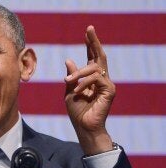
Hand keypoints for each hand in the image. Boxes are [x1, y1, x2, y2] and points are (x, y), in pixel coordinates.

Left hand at [64, 25, 114, 154]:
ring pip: (94, 68)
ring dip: (79, 73)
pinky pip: (97, 79)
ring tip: (69, 81)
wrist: (84, 127)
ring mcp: (107, 84)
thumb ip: (71, 77)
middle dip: (94, 42)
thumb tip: (69, 60)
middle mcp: (101, 79)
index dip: (90, 45)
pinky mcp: (110, 90)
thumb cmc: (77, 112)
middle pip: (99, 56)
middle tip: (89, 29)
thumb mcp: (69, 92)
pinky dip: (84, 83)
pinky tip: (77, 91)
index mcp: (91, 79)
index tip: (87, 32)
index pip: (92, 58)